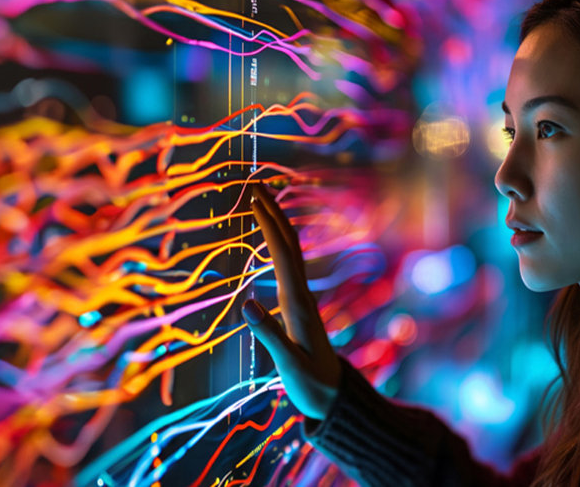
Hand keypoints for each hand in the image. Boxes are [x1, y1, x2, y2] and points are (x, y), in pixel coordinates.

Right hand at [241, 182, 341, 420]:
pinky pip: (287, 266)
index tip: (255, 196)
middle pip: (289, 244)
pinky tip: (270, 241)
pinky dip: (277, 246)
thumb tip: (246, 304)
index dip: (269, 223)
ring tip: (260, 202)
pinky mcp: (297, 306)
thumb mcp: (289, 364)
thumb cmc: (310, 383)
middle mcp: (301, 294)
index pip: (282, 253)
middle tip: (256, 184)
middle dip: (273, 212)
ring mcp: (301, 299)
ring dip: (276, 225)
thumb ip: (269, 335)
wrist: (333, 396)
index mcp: (298, 303)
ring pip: (290, 253)